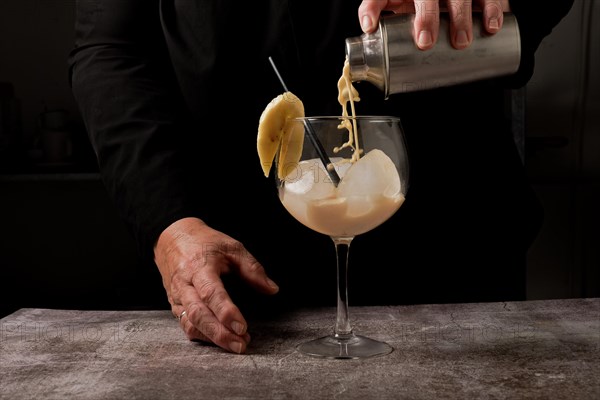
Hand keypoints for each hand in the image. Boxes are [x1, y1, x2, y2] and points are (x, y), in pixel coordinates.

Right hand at [154, 217, 278, 352]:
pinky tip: (219, 340)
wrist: (172, 237)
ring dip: (212, 338)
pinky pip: (185, 325)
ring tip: (235, 345)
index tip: (242, 327)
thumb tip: (272, 289)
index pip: (211, 293)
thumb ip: (252, 268)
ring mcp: (178, 296)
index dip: (226, 312)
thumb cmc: (205, 242)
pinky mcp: (175, 305)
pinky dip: (202, 336)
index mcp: (199, 267)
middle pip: (198, 314)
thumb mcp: (232, 247)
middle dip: (220, 333)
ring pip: (190, 323)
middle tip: (241, 344)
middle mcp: (185, 284)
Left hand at [358, 0, 510, 49]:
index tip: (370, 26)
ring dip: (462, 17)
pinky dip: (493, 10)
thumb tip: (368, 32)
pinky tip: (493, 26)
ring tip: (462, 41)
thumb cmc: (417, 1)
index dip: (373, 7)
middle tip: (425, 41)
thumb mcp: (397, 4)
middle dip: (426, 16)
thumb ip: (380, 14)